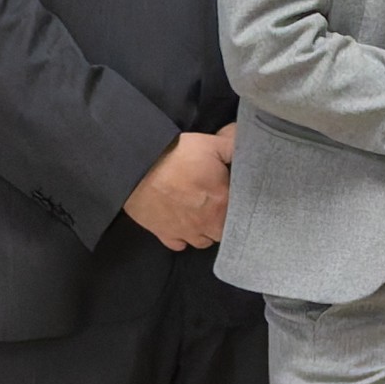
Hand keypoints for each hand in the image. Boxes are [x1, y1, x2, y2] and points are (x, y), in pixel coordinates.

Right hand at [124, 129, 233, 250]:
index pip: (241, 213)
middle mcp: (207, 222)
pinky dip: (182, 238)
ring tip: (202, 216)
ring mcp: (185, 231)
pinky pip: (178, 245)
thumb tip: (247, 138)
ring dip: (205, 231)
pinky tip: (182, 225)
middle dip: (223, 221)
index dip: (239, 206)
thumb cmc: (177, 156)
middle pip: (223, 231)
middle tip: (218, 205)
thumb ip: (234, 144)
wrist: (138, 168)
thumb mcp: (211, 143)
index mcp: (223, 202)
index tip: (232, 196)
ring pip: (203, 241)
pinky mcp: (164, 234)